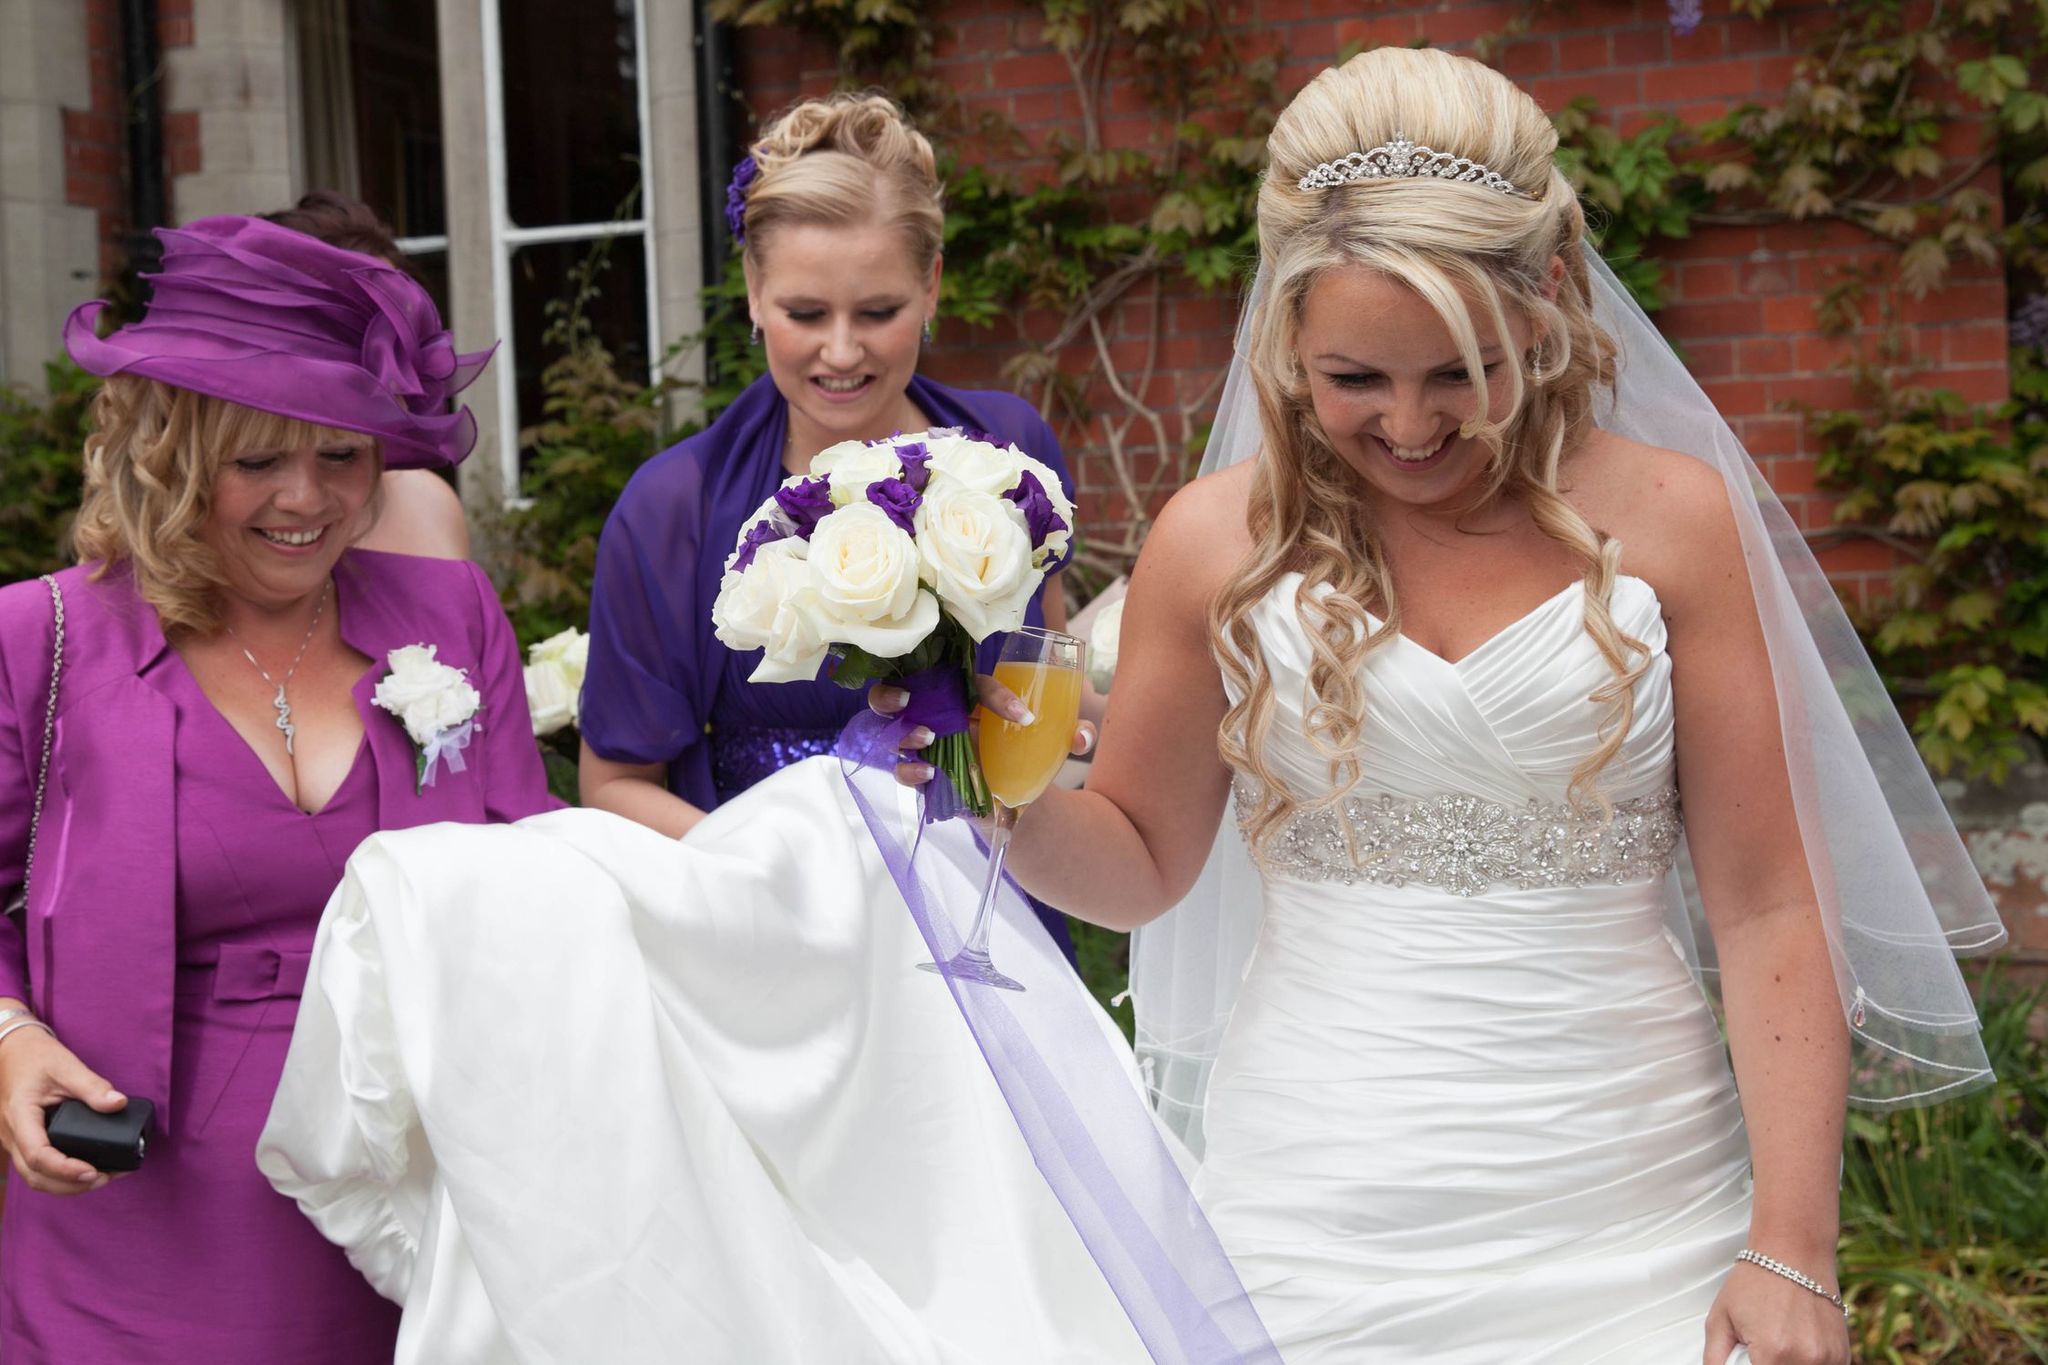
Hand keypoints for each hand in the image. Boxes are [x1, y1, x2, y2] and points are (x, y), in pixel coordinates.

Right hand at [0, 1025, 125, 1194]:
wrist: (13, 1052)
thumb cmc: (37, 1057)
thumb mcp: (66, 1065)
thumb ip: (92, 1086)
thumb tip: (119, 1104)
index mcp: (20, 1115)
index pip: (38, 1155)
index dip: (65, 1169)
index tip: (94, 1171)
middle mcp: (11, 1134)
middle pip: (35, 1175)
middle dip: (70, 1185)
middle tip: (106, 1178)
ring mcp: (13, 1140)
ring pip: (34, 1176)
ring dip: (65, 1185)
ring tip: (101, 1177)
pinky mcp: (23, 1141)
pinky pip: (36, 1166)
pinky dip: (59, 1174)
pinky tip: (85, 1169)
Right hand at [869, 675, 1095, 787]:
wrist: (1017, 794)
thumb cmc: (1028, 751)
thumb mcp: (1053, 742)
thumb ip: (1072, 734)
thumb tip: (1082, 738)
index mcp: (973, 692)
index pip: (976, 681)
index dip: (998, 696)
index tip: (1026, 719)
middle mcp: (942, 709)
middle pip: (905, 686)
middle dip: (897, 690)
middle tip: (914, 698)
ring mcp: (924, 739)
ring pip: (893, 725)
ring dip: (903, 729)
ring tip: (927, 737)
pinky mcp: (920, 771)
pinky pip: (902, 769)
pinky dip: (910, 771)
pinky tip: (928, 774)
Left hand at [1703, 1258, 1849, 1364]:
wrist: (1794, 1251)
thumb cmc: (1757, 1280)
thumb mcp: (1720, 1318)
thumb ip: (1714, 1358)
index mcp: (1773, 1353)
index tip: (1747, 1359)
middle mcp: (1806, 1360)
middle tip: (1758, 1347)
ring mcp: (1828, 1359)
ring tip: (1777, 1344)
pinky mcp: (1842, 1355)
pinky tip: (1795, 1348)